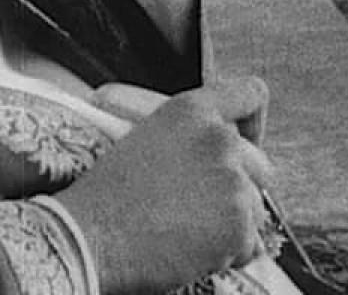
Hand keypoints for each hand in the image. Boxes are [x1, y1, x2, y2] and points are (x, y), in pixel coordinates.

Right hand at [53, 77, 273, 293]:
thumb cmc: (104, 195)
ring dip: (232, 222)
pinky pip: (251, 244)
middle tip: (205, 204)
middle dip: (239, 185)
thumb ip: (187, 136)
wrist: (89, 235)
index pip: (250, 94)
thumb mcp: (142, 140)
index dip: (253, 120)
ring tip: (188, 231)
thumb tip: (213, 151)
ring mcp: (233, 183)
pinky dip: (228, 253)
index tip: (247, 139)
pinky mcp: (239, 225)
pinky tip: (193, 250)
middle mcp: (219, 140)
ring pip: (256, 207)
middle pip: (259, 163)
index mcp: (191, 111)